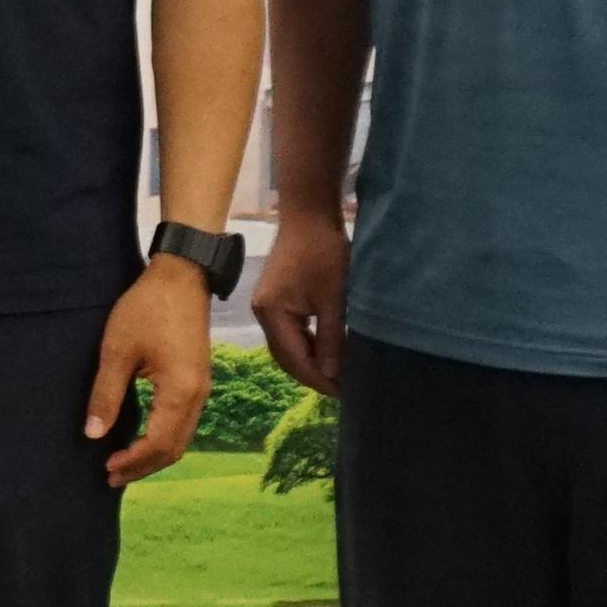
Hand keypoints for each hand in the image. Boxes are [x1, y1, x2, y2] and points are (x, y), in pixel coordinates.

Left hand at [88, 260, 213, 486]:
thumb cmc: (147, 308)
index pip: (158, 445)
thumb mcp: (117, 350)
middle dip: (143, 467)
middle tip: (111, 476)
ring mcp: (201, 388)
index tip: (105, 469)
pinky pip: (183, 422)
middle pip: (173, 448)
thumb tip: (93, 434)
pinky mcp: (197, 380)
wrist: (181, 275)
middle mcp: (198, 396)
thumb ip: (106, 395)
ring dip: (153, 455)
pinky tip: (141, 438)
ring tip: (123, 463)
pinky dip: (162, 438)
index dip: (132, 462)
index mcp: (180, 392)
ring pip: (181, 438)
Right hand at [253, 209, 350, 395]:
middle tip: (343, 388)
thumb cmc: (323, 252)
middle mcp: (263, 313)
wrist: (309, 213)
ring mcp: (267, 306)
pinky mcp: (276, 299)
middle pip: (286, 357)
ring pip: (288, 346)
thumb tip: (332, 373)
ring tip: (339, 373)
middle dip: (313, 374)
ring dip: (311, 361)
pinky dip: (309, 344)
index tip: (343, 392)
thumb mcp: (333, 298)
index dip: (318, 379)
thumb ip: (331, 338)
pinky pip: (291, 332)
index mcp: (272, 314)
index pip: (294, 359)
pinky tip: (328, 350)